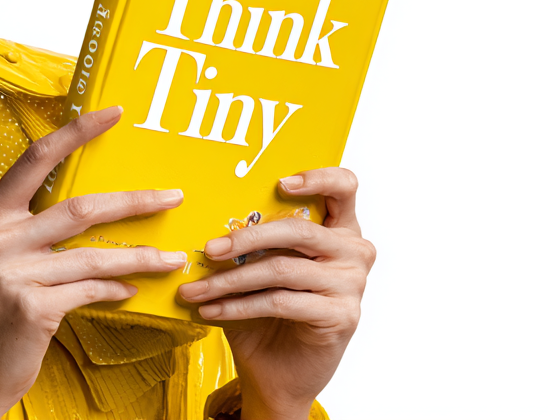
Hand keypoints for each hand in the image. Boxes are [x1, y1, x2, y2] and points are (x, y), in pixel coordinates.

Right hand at [0, 106, 187, 419]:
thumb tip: (96, 204)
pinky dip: (116, 289)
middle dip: (134, 201)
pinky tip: (132, 290)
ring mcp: (11, 273)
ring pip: (93, 255)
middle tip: (174, 197)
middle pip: (79, 207)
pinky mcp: (31, 307)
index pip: (37, 159)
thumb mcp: (3, 256)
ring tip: (173, 258)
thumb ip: (34, 227)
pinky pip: (90, 290)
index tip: (115, 113)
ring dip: (140, 256)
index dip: (78, 132)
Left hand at [177, 168, 374, 419]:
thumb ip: (252, 238)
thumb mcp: (259, 266)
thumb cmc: (268, 310)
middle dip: (245, 238)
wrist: (279, 371)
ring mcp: (351, 285)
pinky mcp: (340, 316)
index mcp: (339, 228)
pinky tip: (210, 310)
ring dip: (229, 280)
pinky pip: (279, 302)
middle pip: (298, 230)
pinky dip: (238, 306)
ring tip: (194, 288)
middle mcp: (353, 252)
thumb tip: (206, 215)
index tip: (279, 182)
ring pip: (281, 269)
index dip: (316, 177)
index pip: (344, 186)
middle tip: (208, 249)